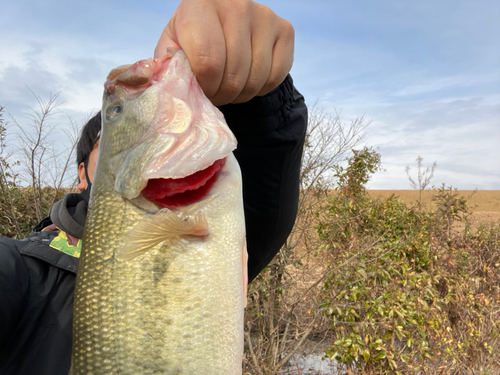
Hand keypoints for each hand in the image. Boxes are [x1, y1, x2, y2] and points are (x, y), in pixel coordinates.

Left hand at [154, 0, 293, 105]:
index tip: (200, 88)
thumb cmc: (191, 41)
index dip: (205, 87)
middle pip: (234, 75)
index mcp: (200, 3)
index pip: (209, 62)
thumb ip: (165, 66)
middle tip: (215, 91)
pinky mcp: (285, 29)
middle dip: (222, 94)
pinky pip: (275, 77)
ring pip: (255, 79)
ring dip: (240, 94)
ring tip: (229, 85)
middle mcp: (236, 3)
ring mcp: (265, 15)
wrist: (222, 25)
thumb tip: (159, 82)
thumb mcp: (171, 49)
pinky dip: (260, 88)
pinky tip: (248, 77)